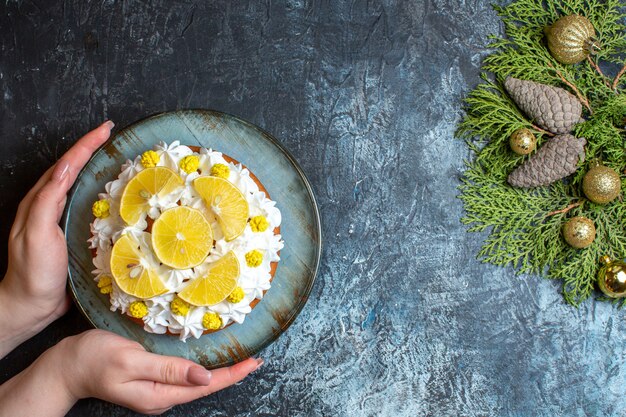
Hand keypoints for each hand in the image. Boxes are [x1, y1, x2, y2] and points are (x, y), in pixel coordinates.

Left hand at [0, 121, 112, 355]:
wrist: (32, 305)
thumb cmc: (34, 272)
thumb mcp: (37, 234)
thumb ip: (48, 201)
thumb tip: (65, 168)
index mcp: (41, 201)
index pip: (66, 165)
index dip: (86, 145)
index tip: (106, 129)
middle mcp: (51, 206)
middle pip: (73, 169)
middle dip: (92, 149)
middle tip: (114, 136)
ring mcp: (62, 220)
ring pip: (81, 186)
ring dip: (98, 168)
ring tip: (118, 158)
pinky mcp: (74, 234)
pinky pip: (89, 206)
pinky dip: (102, 193)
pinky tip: (117, 196)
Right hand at [0, 330, 262, 415]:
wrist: (67, 366)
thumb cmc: (95, 359)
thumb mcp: (131, 361)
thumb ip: (167, 370)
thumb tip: (204, 377)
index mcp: (159, 395)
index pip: (205, 387)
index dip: (232, 374)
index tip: (254, 362)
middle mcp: (162, 397)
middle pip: (205, 387)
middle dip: (232, 373)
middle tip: (256, 358)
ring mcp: (157, 390)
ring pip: (197, 382)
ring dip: (221, 370)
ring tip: (242, 358)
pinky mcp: (153, 380)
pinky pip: (186, 375)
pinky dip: (204, 367)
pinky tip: (212, 358)